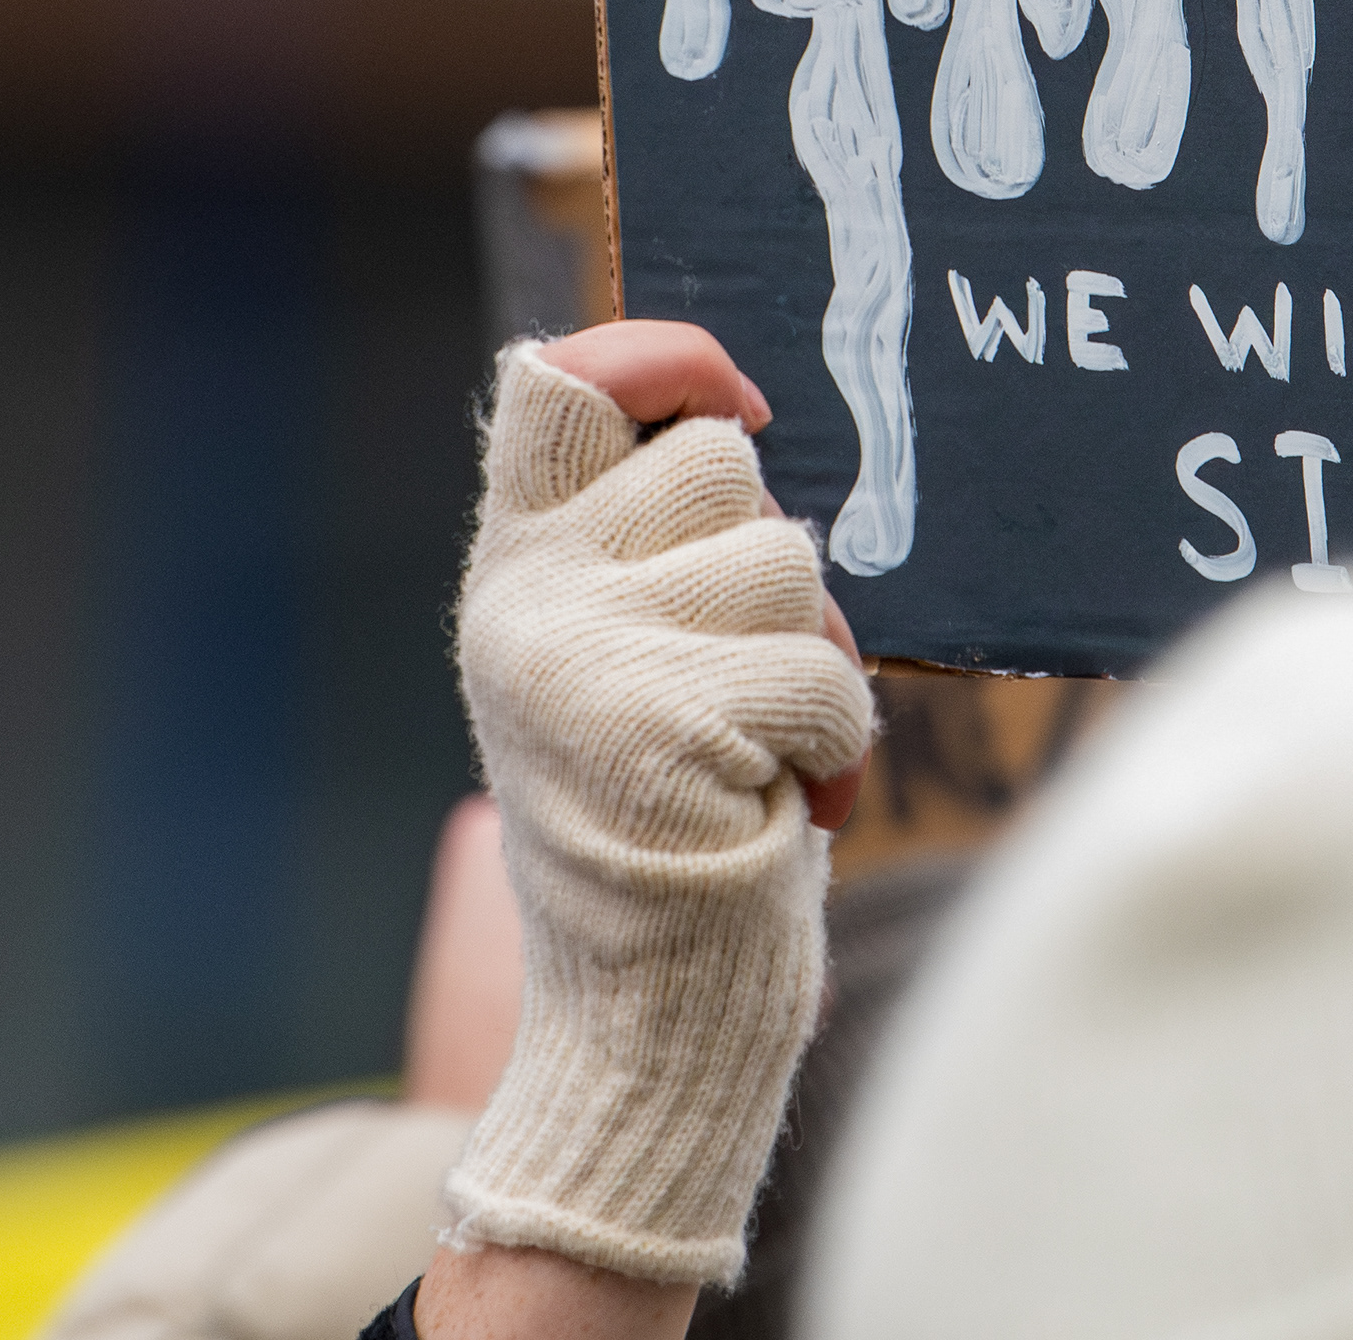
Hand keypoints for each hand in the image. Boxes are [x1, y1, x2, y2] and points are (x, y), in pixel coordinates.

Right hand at [529, 322, 868, 832]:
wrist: (641, 995)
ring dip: (811, 654)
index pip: (560, 385)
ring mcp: (582, 660)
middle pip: (717, 463)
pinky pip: (821, 674)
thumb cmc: (674, 807)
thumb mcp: (628, 643)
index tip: (739, 406)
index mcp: (518, 562)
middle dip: (771, 552)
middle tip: (747, 661)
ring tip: (758, 742)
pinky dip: (834, 740)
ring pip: (784, 561)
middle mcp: (525, 597)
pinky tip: (781, 797)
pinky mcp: (656, 729)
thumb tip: (736, 416)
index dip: (663, 357)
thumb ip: (653, 536)